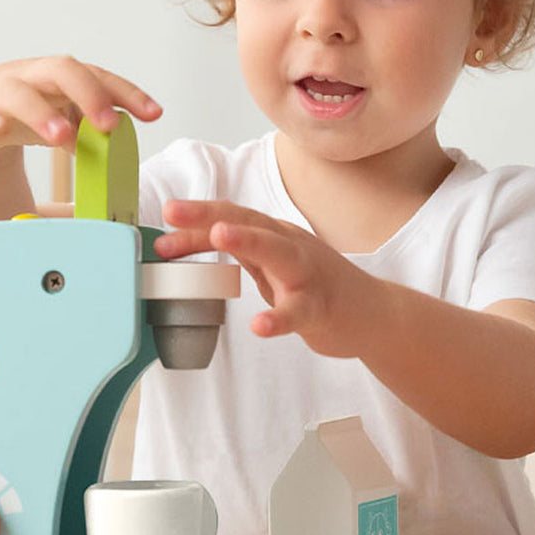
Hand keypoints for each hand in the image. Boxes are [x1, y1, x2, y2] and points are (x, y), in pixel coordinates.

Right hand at [0, 56, 162, 185]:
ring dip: (41, 115)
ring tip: (60, 137)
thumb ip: (93, 127)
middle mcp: (32, 77)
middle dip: (89, 94)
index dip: (127, 93)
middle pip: (62, 71)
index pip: (99, 76)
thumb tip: (124, 149)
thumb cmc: (30, 105)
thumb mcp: (64, 111)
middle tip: (109, 123)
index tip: (154, 114)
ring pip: (19, 97)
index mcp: (61, 75)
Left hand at [154, 200, 383, 357]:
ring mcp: (308, 274)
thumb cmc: (317, 286)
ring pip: (278, 252)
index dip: (195, 221)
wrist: (373, 314)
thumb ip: (238, 252)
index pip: (230, 218)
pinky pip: (299, 311)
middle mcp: (290, 245)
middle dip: (209, 215)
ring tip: (219, 237)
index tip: (161, 225)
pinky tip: (259, 324)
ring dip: (248, 241)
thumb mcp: (272, 264)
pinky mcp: (321, 307)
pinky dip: (279, 317)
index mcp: (275, 235)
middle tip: (172, 210)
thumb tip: (185, 244)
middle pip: (248, 222)